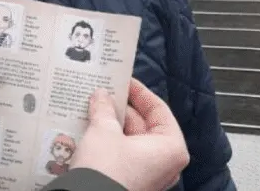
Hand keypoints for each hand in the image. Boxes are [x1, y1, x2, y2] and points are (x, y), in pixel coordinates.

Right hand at [70, 78, 189, 190]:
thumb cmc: (107, 169)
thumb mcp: (104, 130)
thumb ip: (105, 108)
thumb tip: (102, 95)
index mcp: (170, 147)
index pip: (159, 109)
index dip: (139, 92)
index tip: (123, 80)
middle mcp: (164, 162)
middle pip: (143, 124)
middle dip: (120, 108)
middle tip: (101, 92)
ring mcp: (147, 173)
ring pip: (130, 139)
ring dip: (111, 123)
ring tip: (92, 107)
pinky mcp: (130, 180)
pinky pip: (121, 153)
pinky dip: (108, 139)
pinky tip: (89, 127)